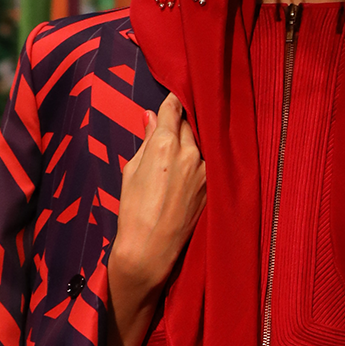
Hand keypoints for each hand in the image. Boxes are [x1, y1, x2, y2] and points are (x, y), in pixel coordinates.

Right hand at [108, 92, 205, 299]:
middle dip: (180, 122)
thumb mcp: (132, 170)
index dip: (171, 101)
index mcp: (165, 144)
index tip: (172, 97)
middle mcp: (190, 153)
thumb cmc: (133, 211)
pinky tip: (189, 168)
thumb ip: (147, 141)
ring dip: (192, 141)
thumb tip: (151, 118)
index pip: (173, 109)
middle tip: (172, 127)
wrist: (150, 249)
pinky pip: (208, 163)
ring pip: (201, 143)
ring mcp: (205, 171)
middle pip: (189, 124)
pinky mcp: (213, 187)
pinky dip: (201, 160)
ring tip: (179, 151)